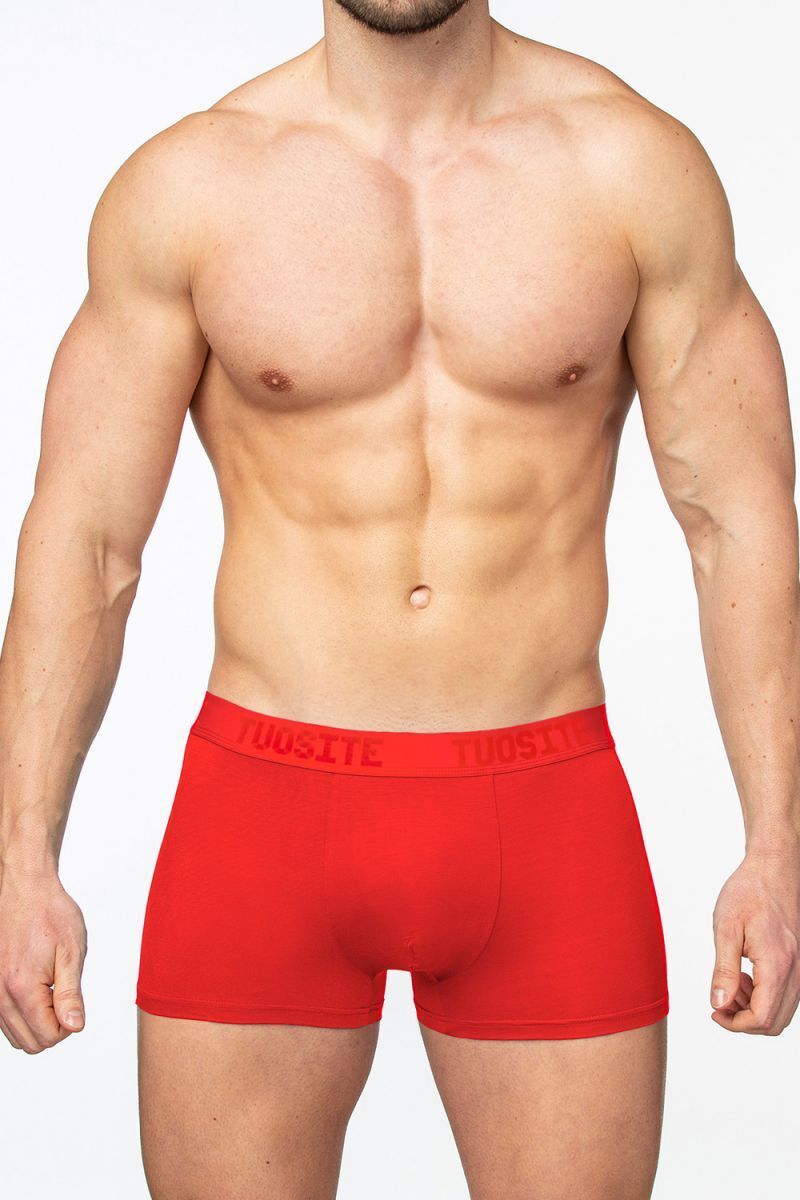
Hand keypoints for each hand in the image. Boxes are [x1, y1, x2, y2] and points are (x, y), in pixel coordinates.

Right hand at [0, 867, 86, 1052]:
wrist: (24, 889)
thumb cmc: (50, 914)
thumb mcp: (71, 952)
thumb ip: (70, 995)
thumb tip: (74, 1027)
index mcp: (22, 988)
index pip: (47, 1037)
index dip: (68, 1026)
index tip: (74, 1001)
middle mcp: (0, 994)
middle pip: (29, 1043)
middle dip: (53, 1029)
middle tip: (65, 998)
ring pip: (14, 1034)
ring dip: (36, 1023)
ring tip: (52, 990)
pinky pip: (4, 1019)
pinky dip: (22, 1014)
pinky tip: (37, 990)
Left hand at [710, 843, 799, 1034]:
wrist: (773, 869)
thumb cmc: (749, 892)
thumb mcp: (726, 928)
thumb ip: (724, 970)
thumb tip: (719, 1003)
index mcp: (776, 965)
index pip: (761, 1017)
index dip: (735, 1024)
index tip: (715, 1011)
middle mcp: (794, 971)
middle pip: (774, 1022)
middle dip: (744, 1021)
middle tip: (721, 1002)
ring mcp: (799, 967)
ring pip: (782, 1011)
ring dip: (754, 1009)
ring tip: (732, 984)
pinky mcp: (798, 961)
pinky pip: (786, 995)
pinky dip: (765, 996)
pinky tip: (746, 977)